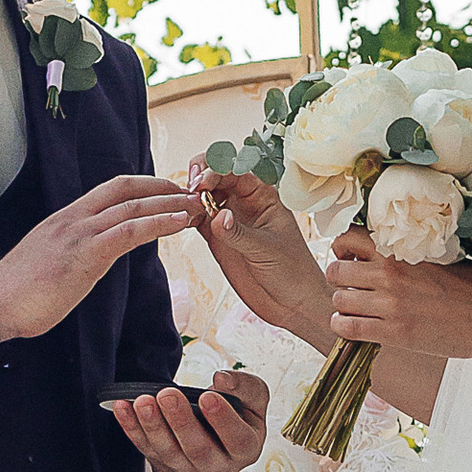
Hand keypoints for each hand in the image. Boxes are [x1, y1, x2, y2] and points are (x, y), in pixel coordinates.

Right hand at [0, 180, 197, 345]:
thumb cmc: (21, 291)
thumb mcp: (53, 261)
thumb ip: (76, 251)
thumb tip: (95, 256)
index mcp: (67, 218)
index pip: (111, 189)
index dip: (145, 185)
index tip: (169, 190)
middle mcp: (74, 218)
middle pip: (127, 188)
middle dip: (164, 187)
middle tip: (194, 192)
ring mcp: (79, 233)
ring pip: (133, 207)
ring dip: (171, 203)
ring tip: (198, 205)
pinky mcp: (85, 254)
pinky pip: (128, 231)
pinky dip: (158, 223)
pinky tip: (180, 222)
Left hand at [104, 368, 270, 471]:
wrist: (218, 434)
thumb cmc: (239, 411)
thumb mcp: (254, 399)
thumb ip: (246, 387)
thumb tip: (222, 380)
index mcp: (245, 450)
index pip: (237, 440)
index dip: (223, 420)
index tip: (208, 397)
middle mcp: (217, 465)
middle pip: (198, 450)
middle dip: (181, 422)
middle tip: (168, 395)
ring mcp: (187, 468)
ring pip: (168, 452)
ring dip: (153, 426)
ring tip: (143, 401)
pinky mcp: (163, 462)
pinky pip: (145, 447)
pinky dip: (132, 428)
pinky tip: (122, 407)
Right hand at [193, 172, 333, 345]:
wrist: (291, 301)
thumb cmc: (292, 271)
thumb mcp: (267, 250)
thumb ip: (239, 233)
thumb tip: (217, 216)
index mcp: (263, 195)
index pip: (237, 171)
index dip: (217, 170)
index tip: (202, 182)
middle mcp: (244, 202)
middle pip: (217, 175)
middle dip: (200, 175)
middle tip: (190, 188)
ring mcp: (228, 218)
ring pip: (203, 195)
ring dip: (190, 195)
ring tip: (181, 206)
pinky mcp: (216, 237)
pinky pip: (196, 218)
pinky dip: (185, 215)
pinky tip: (178, 219)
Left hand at [326, 230, 471, 367]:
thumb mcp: (440, 255)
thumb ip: (408, 252)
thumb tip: (383, 250)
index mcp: (402, 250)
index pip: (348, 238)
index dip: (342, 250)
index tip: (351, 259)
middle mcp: (391, 273)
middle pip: (335, 271)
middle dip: (339, 279)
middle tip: (351, 288)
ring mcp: (391, 304)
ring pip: (339, 300)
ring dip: (343, 305)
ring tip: (356, 310)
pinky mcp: (395, 332)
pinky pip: (349, 327)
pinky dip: (343, 327)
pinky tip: (354, 327)